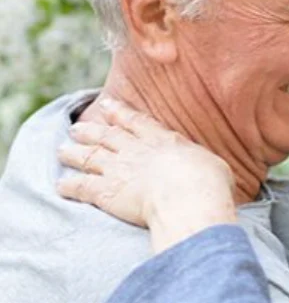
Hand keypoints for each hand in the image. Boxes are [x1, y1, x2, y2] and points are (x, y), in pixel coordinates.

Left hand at [57, 98, 236, 252]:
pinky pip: (81, 187)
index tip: (107, 105)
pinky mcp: (105, 192)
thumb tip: (213, 170)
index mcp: (161, 139)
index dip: (119, 113)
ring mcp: (117, 169)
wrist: (187, 197)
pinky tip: (61, 186)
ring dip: (73, 153)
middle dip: (90, 130)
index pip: (135, 122)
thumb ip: (204, 164)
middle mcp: (135, 150)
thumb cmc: (208, 182)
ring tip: (61, 150)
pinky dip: (69, 185)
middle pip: (106, 136)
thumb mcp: (214, 165)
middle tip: (76, 127)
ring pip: (88, 157)